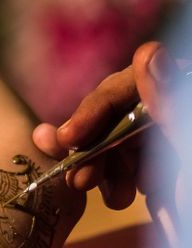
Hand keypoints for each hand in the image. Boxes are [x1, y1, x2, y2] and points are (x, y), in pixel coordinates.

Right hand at [32, 41, 182, 211]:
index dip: (97, 108)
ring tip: (86, 190)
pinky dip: (112, 177)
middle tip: (77, 179)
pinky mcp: (169, 175)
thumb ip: (172, 103)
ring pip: (120, 138)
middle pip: (121, 111)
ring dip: (97, 162)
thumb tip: (149, 51)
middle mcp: (174, 115)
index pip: (133, 84)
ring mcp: (171, 145)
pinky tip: (113, 196)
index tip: (68, 140)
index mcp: (183, 101)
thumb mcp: (191, 153)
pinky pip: (131, 163)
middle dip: (93, 143)